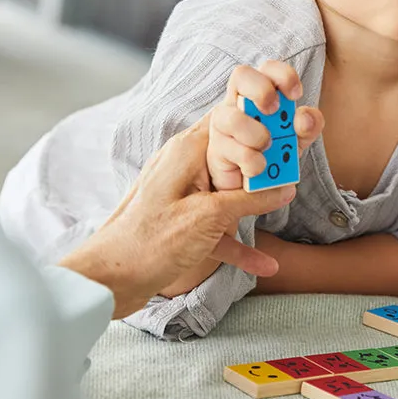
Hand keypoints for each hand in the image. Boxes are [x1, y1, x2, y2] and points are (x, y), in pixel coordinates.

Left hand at [59, 115, 298, 318]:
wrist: (104, 282)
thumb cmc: (147, 243)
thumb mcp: (209, 218)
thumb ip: (249, 200)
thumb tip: (284, 188)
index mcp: (189, 150)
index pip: (231, 116)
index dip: (261, 119)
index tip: (287, 132)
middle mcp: (186, 165)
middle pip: (235, 152)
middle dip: (265, 161)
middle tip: (293, 171)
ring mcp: (183, 193)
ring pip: (230, 189)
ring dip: (254, 202)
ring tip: (282, 208)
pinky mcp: (181, 220)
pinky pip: (219, 226)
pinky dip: (239, 241)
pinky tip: (265, 264)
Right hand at [207, 60, 323, 190]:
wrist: (257, 183)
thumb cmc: (276, 150)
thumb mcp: (299, 137)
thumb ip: (308, 125)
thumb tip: (305, 117)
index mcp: (261, 93)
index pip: (268, 68)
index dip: (283, 75)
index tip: (295, 95)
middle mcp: (239, 102)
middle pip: (241, 74)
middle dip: (261, 91)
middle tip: (274, 111)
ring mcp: (223, 125)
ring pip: (232, 117)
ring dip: (256, 135)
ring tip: (266, 148)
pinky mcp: (216, 150)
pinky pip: (235, 151)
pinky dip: (254, 162)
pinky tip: (258, 168)